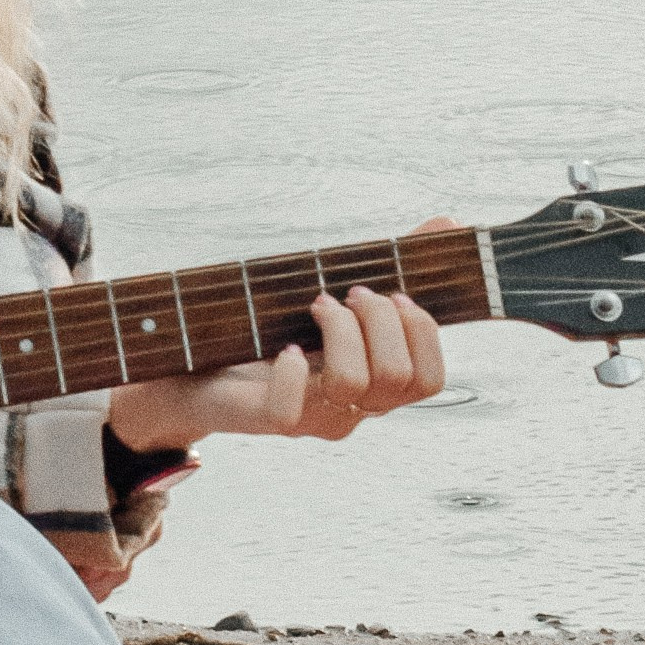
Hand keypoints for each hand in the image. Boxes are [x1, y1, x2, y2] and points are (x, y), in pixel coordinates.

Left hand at [105, 246, 451, 453]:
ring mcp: (314, 419)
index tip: (395, 293)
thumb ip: (394, 262)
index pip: (430, 380)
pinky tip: (279, 348)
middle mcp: (354, 409)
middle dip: (379, 319)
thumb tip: (448, 222)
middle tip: (344, 293)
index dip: (422, 333)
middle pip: (401, 378)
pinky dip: (289, 369)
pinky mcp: (269, 422)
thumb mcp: (335, 288)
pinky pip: (292, 408)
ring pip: (357, 386)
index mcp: (377, 383)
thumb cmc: (272, 326)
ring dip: (340, 331)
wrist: (196, 367)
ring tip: (315, 306)